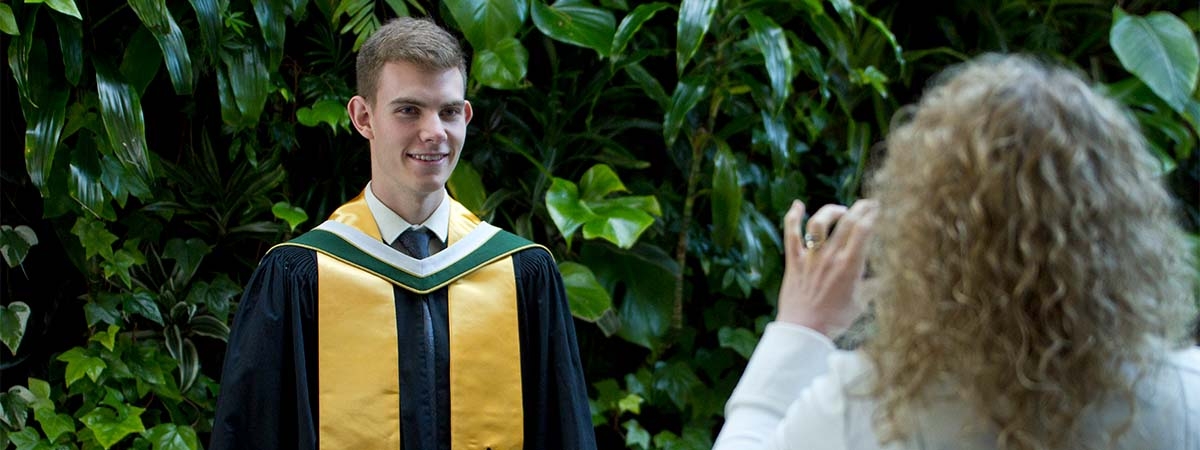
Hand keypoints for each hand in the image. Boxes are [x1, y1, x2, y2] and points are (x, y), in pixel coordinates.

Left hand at [776, 199, 878, 336]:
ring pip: (818, 223)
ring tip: (840, 211)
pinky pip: (791, 234)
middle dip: (860, 208)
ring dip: (831, 211)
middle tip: (868, 203)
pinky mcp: (794, 261)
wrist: (803, 331)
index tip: (879, 208)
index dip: (873, 215)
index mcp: (849, 266)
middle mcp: (830, 257)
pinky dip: (793, 217)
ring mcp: (810, 258)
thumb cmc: (835, 320)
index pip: (864, 230)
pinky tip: (798, 204)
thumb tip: (892, 275)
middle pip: (846, 222)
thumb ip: (876, 286)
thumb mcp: (862, 303)